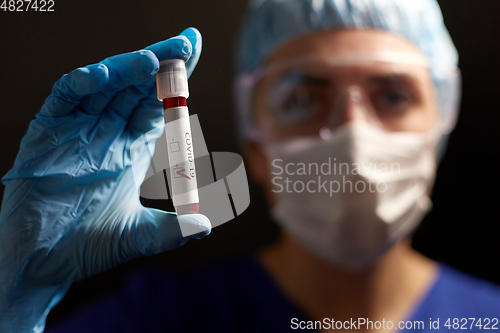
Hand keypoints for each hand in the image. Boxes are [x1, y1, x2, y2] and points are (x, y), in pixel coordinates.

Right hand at [0, 27, 209, 332]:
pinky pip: (64, 99)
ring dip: (127, 69)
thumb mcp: (139, 236)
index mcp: (131, 148)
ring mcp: (78, 130)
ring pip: (106, 86)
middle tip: (185, 43)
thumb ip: (172, 230)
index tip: (194, 51)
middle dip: (161, 63)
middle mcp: (107, 132)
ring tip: (152, 60)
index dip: (177, 80)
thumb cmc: (88, 248)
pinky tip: (101, 77)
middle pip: (137, 87)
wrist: (42, 264)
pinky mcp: (49, 133)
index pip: (158, 104)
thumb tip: (207, 225)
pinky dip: (81, 85)